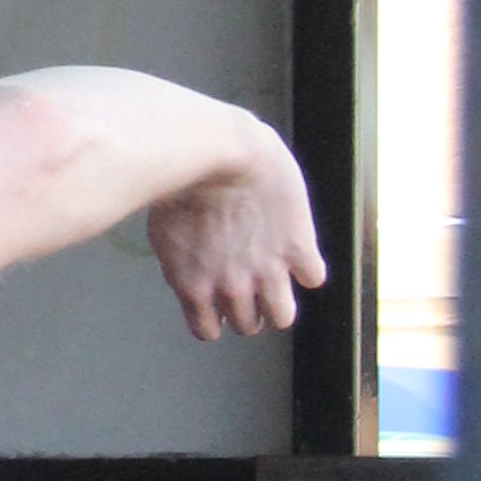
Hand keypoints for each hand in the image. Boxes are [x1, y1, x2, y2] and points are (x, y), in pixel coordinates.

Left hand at [146, 131, 323, 339]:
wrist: (218, 150)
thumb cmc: (181, 177)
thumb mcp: (167, 227)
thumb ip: (182, 258)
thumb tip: (186, 267)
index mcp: (193, 283)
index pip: (209, 330)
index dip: (217, 316)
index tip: (219, 302)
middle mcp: (230, 286)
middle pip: (248, 326)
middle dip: (248, 308)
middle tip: (249, 284)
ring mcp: (266, 271)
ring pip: (283, 317)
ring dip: (279, 300)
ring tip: (276, 276)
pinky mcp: (297, 249)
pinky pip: (313, 278)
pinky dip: (308, 267)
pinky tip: (298, 250)